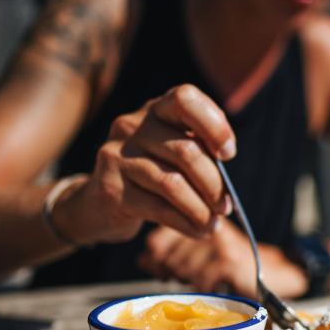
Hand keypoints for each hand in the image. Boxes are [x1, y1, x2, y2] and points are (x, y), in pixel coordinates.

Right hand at [52, 84, 235, 244]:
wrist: (100, 202)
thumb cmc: (152, 175)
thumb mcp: (174, 155)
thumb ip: (200, 155)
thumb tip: (227, 187)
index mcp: (155, 109)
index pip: (184, 98)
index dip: (213, 125)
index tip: (228, 154)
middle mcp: (131, 125)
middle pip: (186, 151)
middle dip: (214, 185)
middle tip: (226, 207)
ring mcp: (116, 155)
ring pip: (172, 183)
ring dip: (201, 210)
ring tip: (213, 224)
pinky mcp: (110, 187)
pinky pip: (158, 208)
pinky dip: (186, 224)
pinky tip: (198, 232)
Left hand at [138, 223, 308, 298]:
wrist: (274, 271)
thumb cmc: (231, 263)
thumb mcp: (200, 251)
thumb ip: (172, 250)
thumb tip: (142, 258)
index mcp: (196, 215)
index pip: (157, 240)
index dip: (155, 259)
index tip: (159, 269)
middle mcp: (206, 224)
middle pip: (168, 257)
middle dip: (170, 273)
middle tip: (179, 279)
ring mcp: (219, 242)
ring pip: (182, 270)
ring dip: (188, 283)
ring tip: (200, 282)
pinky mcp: (230, 260)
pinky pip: (201, 281)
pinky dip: (205, 290)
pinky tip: (214, 287)